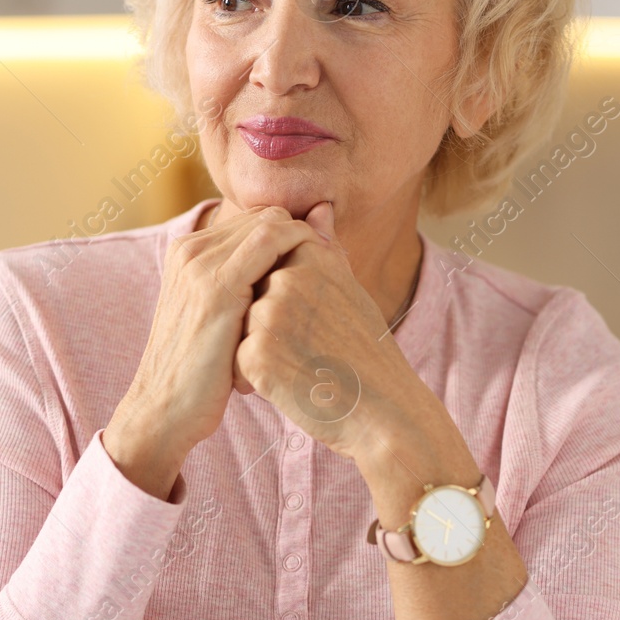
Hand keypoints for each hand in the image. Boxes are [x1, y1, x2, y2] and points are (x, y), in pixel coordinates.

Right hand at [103, 204, 328, 498]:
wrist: (167, 410)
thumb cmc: (207, 369)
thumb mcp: (229, 317)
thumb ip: (257, 279)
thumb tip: (290, 256)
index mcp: (188, 251)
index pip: (256, 220)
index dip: (294, 234)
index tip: (324, 261)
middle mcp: (190, 249)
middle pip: (266, 217)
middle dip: (304, 235)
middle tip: (334, 266)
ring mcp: (199, 265)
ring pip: (272, 223)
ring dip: (307, 242)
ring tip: (331, 275)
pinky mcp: (215, 287)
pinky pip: (271, 242)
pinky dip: (301, 249)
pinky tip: (320, 279)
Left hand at [235, 203, 477, 495]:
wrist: (383, 412)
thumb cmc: (366, 351)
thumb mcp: (350, 289)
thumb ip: (325, 247)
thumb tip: (317, 208)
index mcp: (312, 257)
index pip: (273, 266)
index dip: (289, 301)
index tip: (315, 324)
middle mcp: (288, 279)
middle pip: (254, 296)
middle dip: (271, 325)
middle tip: (311, 350)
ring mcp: (269, 316)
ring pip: (242, 327)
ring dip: (262, 349)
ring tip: (303, 366)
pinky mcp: (255, 354)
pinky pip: (236, 360)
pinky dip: (255, 377)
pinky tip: (290, 385)